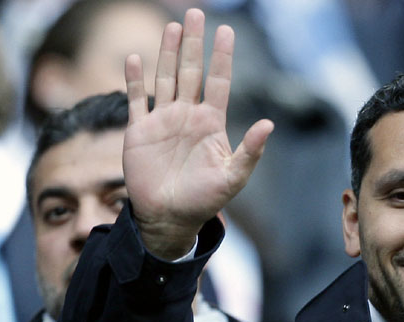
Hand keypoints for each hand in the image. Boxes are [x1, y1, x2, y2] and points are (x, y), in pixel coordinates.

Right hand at [123, 8, 273, 258]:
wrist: (169, 218)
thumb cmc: (204, 200)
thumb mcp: (233, 177)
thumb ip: (250, 151)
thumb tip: (269, 124)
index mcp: (211, 123)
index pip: (218, 82)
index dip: (221, 57)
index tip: (226, 31)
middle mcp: (188, 116)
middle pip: (191, 72)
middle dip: (194, 43)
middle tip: (197, 13)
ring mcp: (163, 121)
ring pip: (166, 78)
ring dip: (168, 53)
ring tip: (173, 26)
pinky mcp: (139, 131)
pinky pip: (136, 100)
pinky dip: (135, 80)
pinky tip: (134, 57)